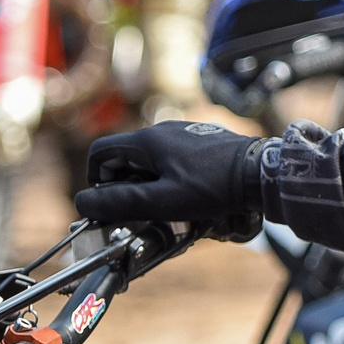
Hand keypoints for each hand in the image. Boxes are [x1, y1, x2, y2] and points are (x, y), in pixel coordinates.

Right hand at [75, 121, 265, 239]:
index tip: (110, 204)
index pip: (101, 152)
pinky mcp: (200, 143)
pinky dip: (169, 181)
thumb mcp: (162, 201)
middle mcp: (163, 131)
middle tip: (139, 213)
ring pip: (149, 162)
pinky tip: (187, 200)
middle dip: (125, 188)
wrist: (260, 173)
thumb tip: (83, 202)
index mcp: (148, 139)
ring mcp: (183, 134)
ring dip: (148, 187)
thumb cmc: (214, 186)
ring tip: (166, 210)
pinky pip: (171, 161)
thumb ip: (121, 203)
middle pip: (125, 159)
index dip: (97, 180)